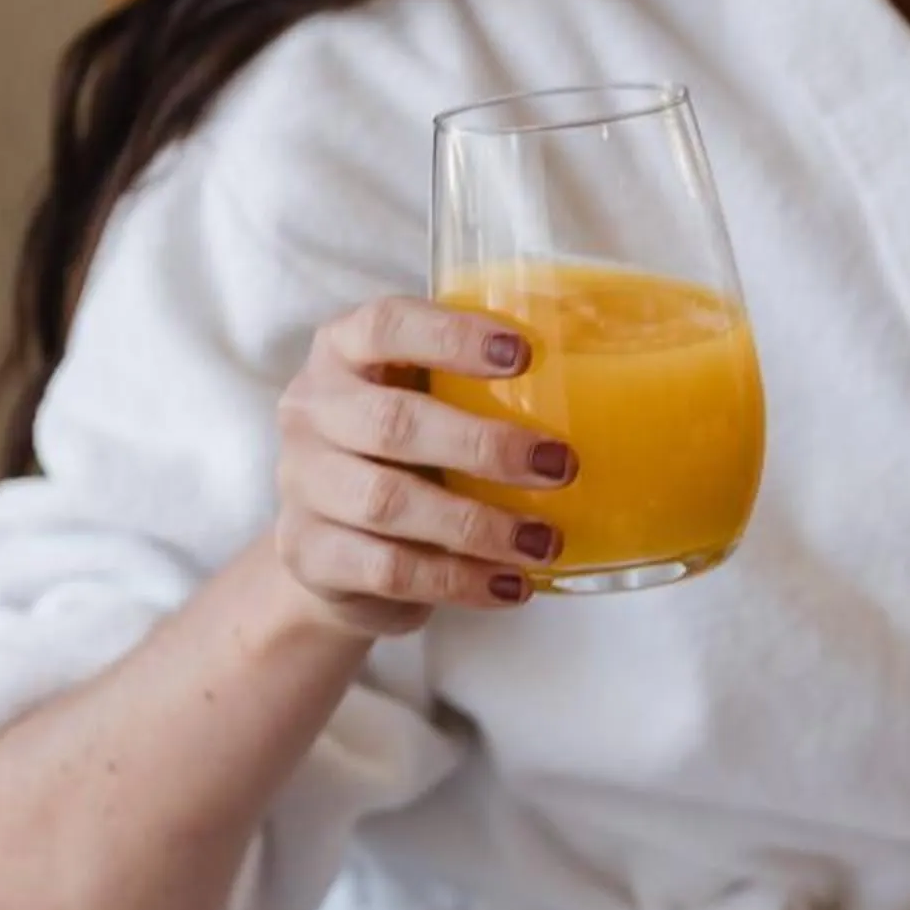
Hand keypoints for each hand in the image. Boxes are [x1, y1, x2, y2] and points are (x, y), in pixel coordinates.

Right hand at [277, 297, 576, 636]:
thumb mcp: (427, 406)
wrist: (331, 550)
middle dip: (485, 447)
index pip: (386, 325)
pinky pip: (391, 569)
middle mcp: (312, 410)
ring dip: (479, 526)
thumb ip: (478, 389)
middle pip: (393, 423)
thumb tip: (605, 396)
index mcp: (343, 352)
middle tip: (560, 466)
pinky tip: (510, 585)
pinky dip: (460, 581)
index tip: (524, 353)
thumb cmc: (403, 459)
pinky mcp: (312, 553)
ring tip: (544, 542)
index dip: (453, 336)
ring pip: (391, 504)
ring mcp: (303, 484)